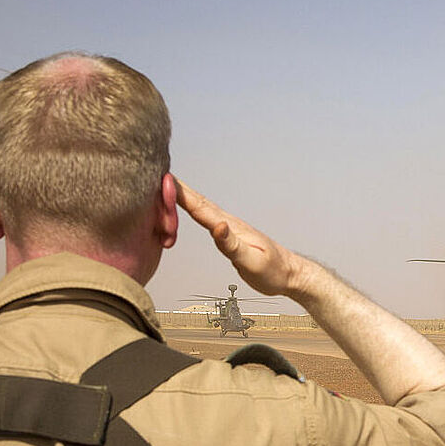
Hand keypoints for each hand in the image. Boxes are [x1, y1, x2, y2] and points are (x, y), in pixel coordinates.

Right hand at [174, 177, 304, 295]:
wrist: (289, 274)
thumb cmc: (273, 271)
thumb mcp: (252, 262)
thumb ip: (232, 245)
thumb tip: (217, 226)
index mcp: (231, 228)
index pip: (201, 208)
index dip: (180, 194)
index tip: (163, 179)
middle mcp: (228, 223)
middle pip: (198, 202)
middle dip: (176, 187)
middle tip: (155, 171)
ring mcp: (228, 228)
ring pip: (200, 207)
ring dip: (182, 194)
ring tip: (163, 182)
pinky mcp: (228, 235)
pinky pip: (204, 217)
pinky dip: (190, 207)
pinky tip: (185, 204)